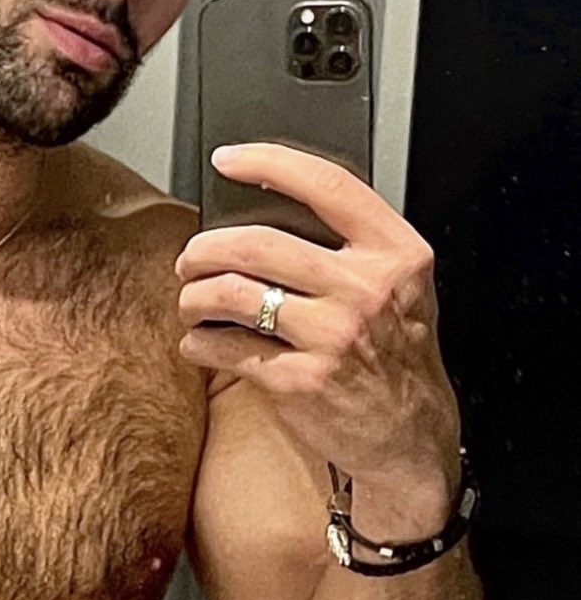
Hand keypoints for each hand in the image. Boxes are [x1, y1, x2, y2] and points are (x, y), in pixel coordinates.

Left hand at [175, 143, 460, 500]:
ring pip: (230, 293)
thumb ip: (350, 248)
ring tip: (191, 302)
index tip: (228, 159)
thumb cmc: (396, 358)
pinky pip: (223, 346)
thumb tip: (265, 211)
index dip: (268, 162)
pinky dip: (198, 342)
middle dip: (204, 249)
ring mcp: (332, 337)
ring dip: (193, 295)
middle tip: (190, 260)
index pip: (327, 185)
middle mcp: (365, 290)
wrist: (410, 440)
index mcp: (395, 254)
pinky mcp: (299, 381)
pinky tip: (201, 342)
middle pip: (256, 242)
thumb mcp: (399, 289)